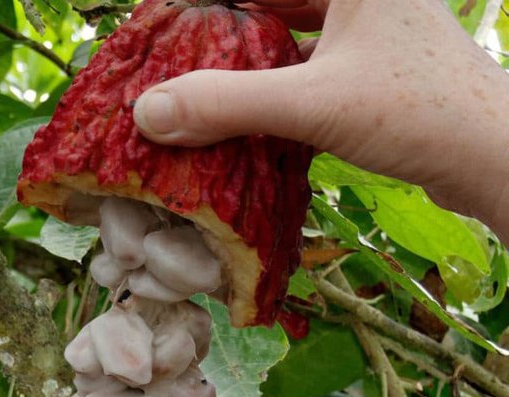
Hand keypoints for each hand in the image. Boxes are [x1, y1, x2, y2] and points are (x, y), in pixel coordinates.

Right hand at [133, 0, 508, 242]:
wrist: (489, 156)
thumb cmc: (415, 112)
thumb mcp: (311, 104)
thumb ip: (228, 105)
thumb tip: (147, 112)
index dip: (210, 2)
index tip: (169, 18)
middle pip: (278, 1)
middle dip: (230, 23)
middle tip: (181, 48)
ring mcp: (373, 27)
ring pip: (295, 31)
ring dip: (253, 56)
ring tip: (205, 79)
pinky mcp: (377, 66)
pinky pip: (312, 62)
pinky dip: (280, 82)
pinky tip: (251, 109)